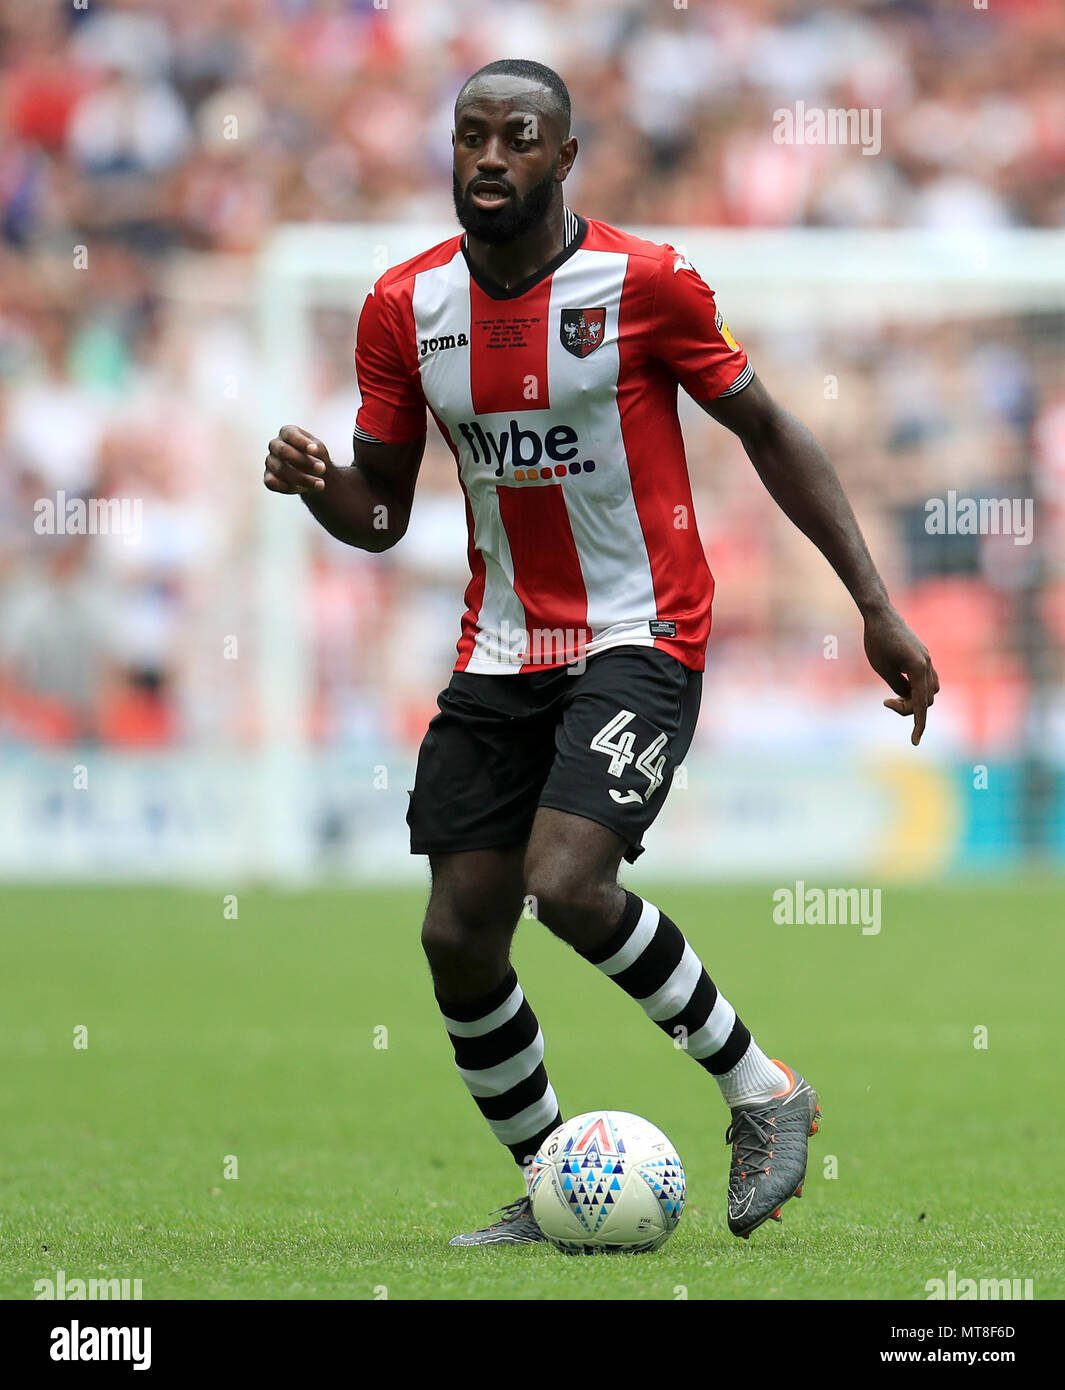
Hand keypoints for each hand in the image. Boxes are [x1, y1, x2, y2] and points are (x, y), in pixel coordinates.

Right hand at [264, 426, 331, 494]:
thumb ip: (317, 449)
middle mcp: (275, 445)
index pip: (290, 434)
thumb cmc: (315, 456)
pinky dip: (288, 487)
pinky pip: (272, 483)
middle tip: (322, 468)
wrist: (312, 473)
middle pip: (283, 451)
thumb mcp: (319, 450)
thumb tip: (314, 451)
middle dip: (303, 461)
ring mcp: (270, 461)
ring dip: (302, 478)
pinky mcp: (268, 478)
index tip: (315, 450)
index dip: (301, 442)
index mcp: (286, 432)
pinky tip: (305, 489)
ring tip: (320, 484)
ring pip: (280, 469)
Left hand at [862, 605, 939, 745]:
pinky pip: (926, 679)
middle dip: (909, 708)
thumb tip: (908, 698)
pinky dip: (916, 688)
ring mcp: (927, 659)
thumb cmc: (876, 641)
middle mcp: (927, 664)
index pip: (921, 704)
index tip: (914, 741)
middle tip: (886, 702)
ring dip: (915, 699)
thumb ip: (898, 687)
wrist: (879, 614)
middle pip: (927, 699)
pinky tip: (900, 685)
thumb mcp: (883, 669)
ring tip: (892, 696)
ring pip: (930, 690)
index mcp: (918, 668)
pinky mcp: (922, 656)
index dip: (919, 725)